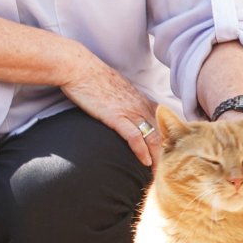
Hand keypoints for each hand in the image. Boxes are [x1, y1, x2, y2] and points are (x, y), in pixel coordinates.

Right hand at [58, 46, 159, 167]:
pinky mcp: (116, 116)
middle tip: (164, 172)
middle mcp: (140, 105)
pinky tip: (145, 163)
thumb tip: (120, 112)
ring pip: (152, 137)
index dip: (165, 141)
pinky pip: (135, 137)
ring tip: (156, 175)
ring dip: (157, 159)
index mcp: (141, 99)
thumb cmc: (92, 78)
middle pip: (161, 134)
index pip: (161, 123)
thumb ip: (123, 101)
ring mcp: (130, 110)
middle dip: (164, 155)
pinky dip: (142, 151)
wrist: (78, 67)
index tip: (164, 157)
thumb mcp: (115, 89)